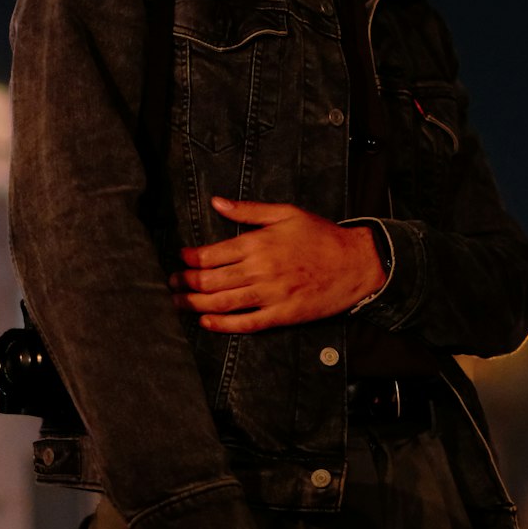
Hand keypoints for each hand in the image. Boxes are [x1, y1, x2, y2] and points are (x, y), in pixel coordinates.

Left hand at [168, 197, 385, 331]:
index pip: (211, 254)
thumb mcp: (286, 213)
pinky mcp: (282, 315)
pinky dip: (223, 325)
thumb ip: (248, 210)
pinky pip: (246, 323)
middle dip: (185, 283)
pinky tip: (207, 323)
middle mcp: (260, 270)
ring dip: (195, 305)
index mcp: (258, 243)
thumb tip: (217, 202)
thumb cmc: (321, 236)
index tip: (181, 258)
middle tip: (172, 283)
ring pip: (222, 303)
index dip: (189, 258)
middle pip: (210, 281)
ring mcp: (271, 295)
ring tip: (179, 303)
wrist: (355, 263)